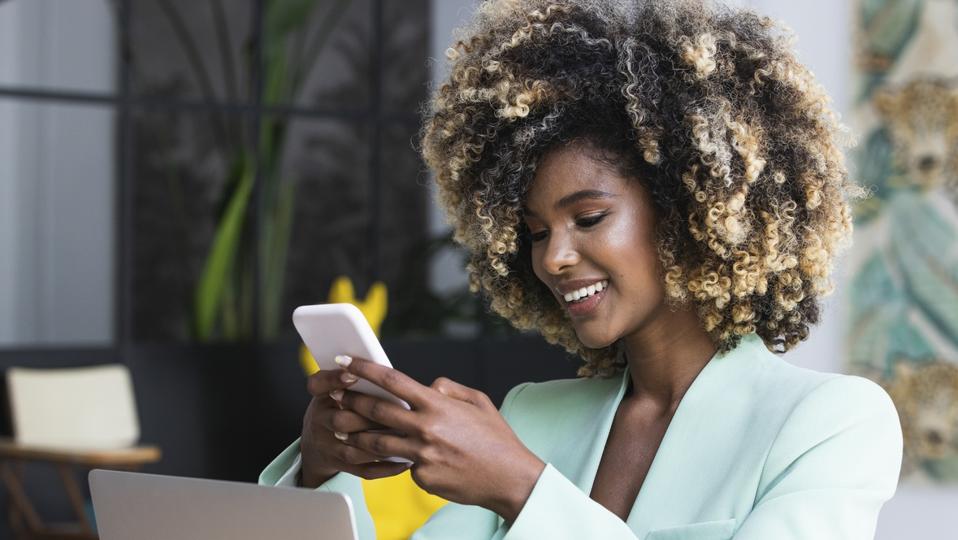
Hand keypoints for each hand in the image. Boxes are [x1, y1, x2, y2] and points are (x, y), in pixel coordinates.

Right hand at [300, 365, 412, 487]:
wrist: (318, 442)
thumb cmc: (338, 406)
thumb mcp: (337, 387)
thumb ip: (358, 378)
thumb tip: (385, 370)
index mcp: (321, 396)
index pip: (318, 384)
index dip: (334, 379)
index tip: (353, 374)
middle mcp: (319, 420)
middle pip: (340, 420)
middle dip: (369, 416)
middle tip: (397, 412)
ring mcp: (328, 446)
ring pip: (353, 449)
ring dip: (380, 444)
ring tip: (406, 439)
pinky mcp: (341, 465)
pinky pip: (363, 470)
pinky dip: (385, 467)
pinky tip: (405, 462)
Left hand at [334, 355, 545, 521]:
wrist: (509, 478)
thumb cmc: (496, 438)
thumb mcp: (478, 402)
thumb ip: (449, 389)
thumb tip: (427, 386)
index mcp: (438, 405)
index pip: (393, 381)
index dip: (366, 370)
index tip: (347, 362)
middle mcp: (426, 428)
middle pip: (377, 411)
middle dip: (351, 401)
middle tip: (335, 395)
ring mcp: (423, 455)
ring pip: (378, 443)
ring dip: (358, 436)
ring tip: (344, 432)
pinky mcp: (422, 477)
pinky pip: (404, 465)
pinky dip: (402, 461)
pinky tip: (404, 461)